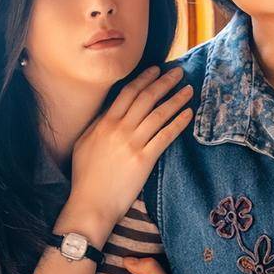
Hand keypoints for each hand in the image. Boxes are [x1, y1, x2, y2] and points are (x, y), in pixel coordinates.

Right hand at [56, 65, 192, 241]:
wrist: (91, 203)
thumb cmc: (85, 176)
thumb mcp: (85, 143)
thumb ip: (98, 124)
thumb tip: (110, 110)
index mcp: (104, 123)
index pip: (128, 93)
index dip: (144, 78)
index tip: (157, 69)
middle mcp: (119, 129)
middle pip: (146, 98)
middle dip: (164, 82)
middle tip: (179, 72)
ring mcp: (132, 143)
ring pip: (159, 114)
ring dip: (176, 99)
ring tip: (189, 89)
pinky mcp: (144, 160)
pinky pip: (165, 136)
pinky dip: (178, 123)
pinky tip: (188, 114)